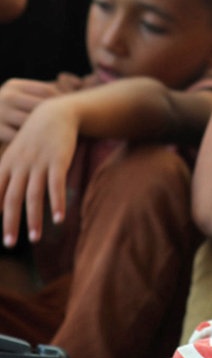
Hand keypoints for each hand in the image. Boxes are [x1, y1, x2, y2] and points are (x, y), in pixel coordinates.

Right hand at [0, 78, 72, 143]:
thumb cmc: (14, 114)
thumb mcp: (25, 98)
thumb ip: (47, 91)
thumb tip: (79, 81)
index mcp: (14, 86)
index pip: (47, 90)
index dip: (63, 101)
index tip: (74, 112)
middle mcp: (6, 96)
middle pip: (40, 106)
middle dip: (56, 117)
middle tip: (70, 127)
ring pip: (32, 123)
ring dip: (46, 131)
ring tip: (59, 137)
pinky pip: (21, 138)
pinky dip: (33, 142)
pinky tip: (43, 146)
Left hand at [0, 97, 80, 245]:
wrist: (55, 114)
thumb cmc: (34, 138)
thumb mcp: (15, 154)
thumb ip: (7, 175)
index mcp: (6, 165)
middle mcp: (20, 166)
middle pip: (12, 199)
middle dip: (10, 223)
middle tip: (9, 244)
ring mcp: (39, 163)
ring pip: (34, 195)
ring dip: (34, 219)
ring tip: (34, 239)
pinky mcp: (58, 161)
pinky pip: (56, 185)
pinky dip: (57, 203)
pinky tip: (59, 219)